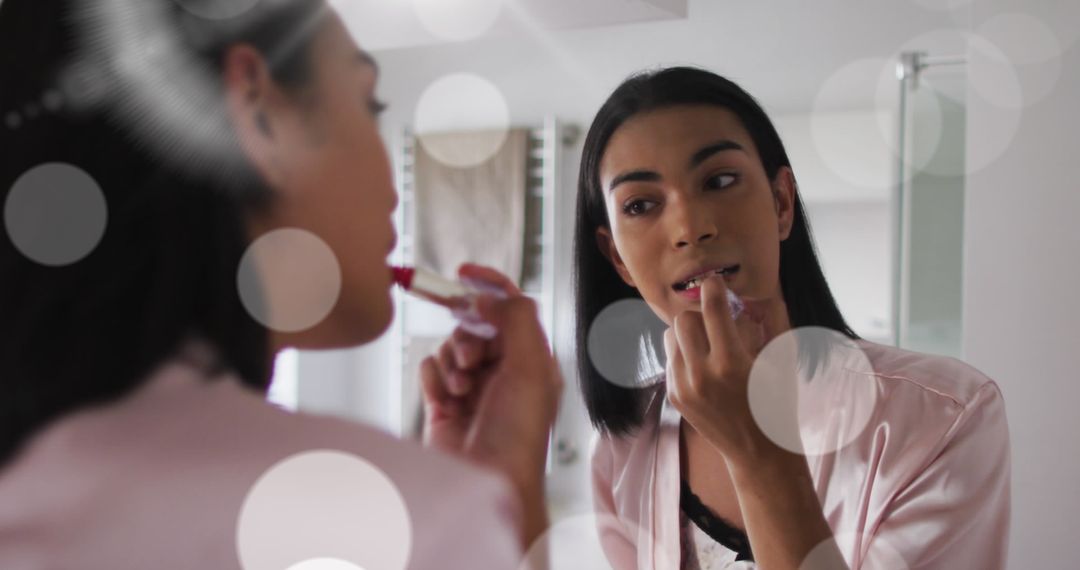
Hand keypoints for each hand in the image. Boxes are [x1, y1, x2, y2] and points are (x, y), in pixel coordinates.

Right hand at [420, 264, 563, 492]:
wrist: (488, 482)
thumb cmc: (519, 436)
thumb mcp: (531, 368)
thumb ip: (514, 320)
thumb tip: (487, 298)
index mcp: (532, 360)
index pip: (511, 308)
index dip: (489, 287)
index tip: (465, 273)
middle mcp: (504, 371)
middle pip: (474, 325)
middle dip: (468, 336)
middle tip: (472, 360)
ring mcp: (472, 388)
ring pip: (449, 345)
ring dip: (451, 361)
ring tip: (462, 389)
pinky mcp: (443, 405)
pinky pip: (429, 369)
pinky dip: (434, 379)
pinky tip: (446, 400)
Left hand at [664, 275, 771, 460]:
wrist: (758, 452)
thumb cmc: (777, 404)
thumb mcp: (783, 363)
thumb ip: (771, 323)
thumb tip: (758, 294)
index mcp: (731, 363)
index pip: (712, 310)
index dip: (713, 289)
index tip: (715, 283)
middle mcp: (701, 375)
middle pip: (684, 320)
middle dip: (701, 314)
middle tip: (717, 323)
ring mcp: (683, 387)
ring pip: (671, 337)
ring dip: (688, 334)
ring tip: (709, 345)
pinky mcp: (674, 396)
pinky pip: (670, 359)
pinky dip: (685, 354)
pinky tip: (705, 366)